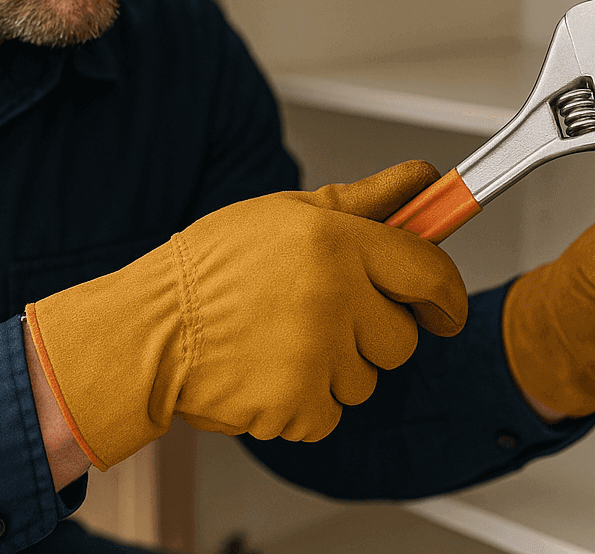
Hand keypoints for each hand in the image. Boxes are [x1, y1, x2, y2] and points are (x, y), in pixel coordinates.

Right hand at [24, 162, 467, 469]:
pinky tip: (268, 371)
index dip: (445, 295)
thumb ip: (365, 201)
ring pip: (368, 379)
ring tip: (283, 340)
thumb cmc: (211, 268)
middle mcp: (334, 295)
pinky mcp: (297, 405)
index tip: (443, 308)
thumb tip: (423, 180)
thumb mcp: (287, 213)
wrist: (148, 329)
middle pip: (404, 337)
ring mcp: (317, 354)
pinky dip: (305, 403)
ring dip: (337, 368)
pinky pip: (331, 414)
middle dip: (376, 333)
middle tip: (326, 317)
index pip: (428, 271)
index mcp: (337, 241)